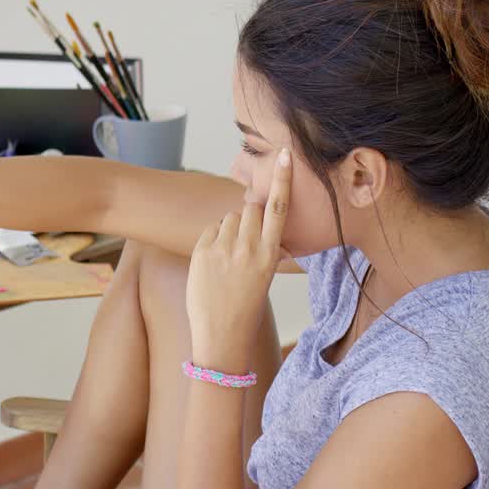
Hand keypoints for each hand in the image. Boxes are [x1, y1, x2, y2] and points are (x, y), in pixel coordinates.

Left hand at [186, 148, 291, 367]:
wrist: (221, 334)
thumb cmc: (245, 307)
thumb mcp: (264, 276)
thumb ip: (264, 248)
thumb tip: (263, 229)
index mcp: (270, 254)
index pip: (278, 208)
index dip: (282, 179)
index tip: (286, 155)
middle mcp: (249, 248)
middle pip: (250, 207)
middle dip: (249, 214)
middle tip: (245, 237)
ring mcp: (224, 249)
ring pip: (229, 218)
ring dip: (230, 228)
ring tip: (228, 255)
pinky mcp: (202, 252)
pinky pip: (210, 230)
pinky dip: (213, 239)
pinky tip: (214, 261)